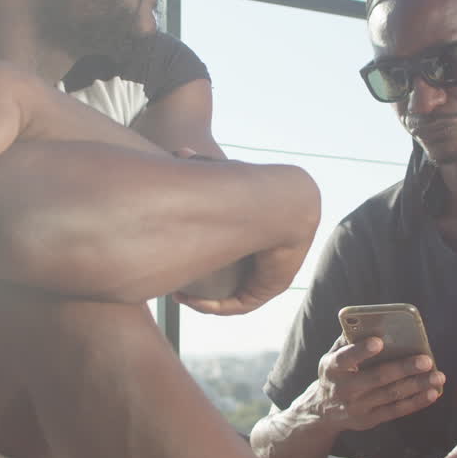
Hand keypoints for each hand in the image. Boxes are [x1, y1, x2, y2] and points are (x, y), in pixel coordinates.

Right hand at [173, 161, 317, 316]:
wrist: (285, 202)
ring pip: (229, 293)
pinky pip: (238, 304)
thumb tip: (179, 151)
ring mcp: (268, 273)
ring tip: (177, 293)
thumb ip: (200, 166)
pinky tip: (190, 299)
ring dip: (202, 298)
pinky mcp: (270, 287)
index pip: (226, 252)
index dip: (199, 256)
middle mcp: (264, 255)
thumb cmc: (251, 182)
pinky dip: (213, 306)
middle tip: (172, 281)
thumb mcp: (219, 175)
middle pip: (224, 277)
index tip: (176, 254)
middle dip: (197, 282)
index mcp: (257, 232)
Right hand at [306, 336, 443, 431]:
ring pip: (391, 395)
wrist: (322, 410)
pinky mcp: (369, 420)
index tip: (379, 341)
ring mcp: (357, 407)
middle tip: (425, 360)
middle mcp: (343, 389)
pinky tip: (432, 392)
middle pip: (377, 378)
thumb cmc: (336, 373)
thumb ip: (348, 340)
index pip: (346, 358)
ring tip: (438, 376)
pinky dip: (416, 402)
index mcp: (332, 368)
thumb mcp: (333, 356)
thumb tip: (372, 322)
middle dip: (403, 368)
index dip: (361, 351)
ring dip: (417, 385)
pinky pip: (396, 411)